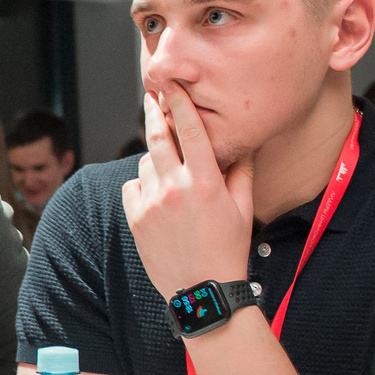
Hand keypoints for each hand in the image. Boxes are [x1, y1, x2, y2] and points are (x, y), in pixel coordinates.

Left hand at [121, 82, 254, 300]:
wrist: (202, 290)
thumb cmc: (228, 248)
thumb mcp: (242, 207)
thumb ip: (241, 171)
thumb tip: (242, 143)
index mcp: (205, 182)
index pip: (191, 130)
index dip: (180, 102)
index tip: (172, 85)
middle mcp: (175, 188)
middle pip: (158, 138)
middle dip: (154, 113)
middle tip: (152, 97)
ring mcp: (151, 203)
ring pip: (146, 163)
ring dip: (156, 159)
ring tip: (170, 172)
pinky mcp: (135, 218)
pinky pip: (132, 186)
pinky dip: (142, 185)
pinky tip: (157, 196)